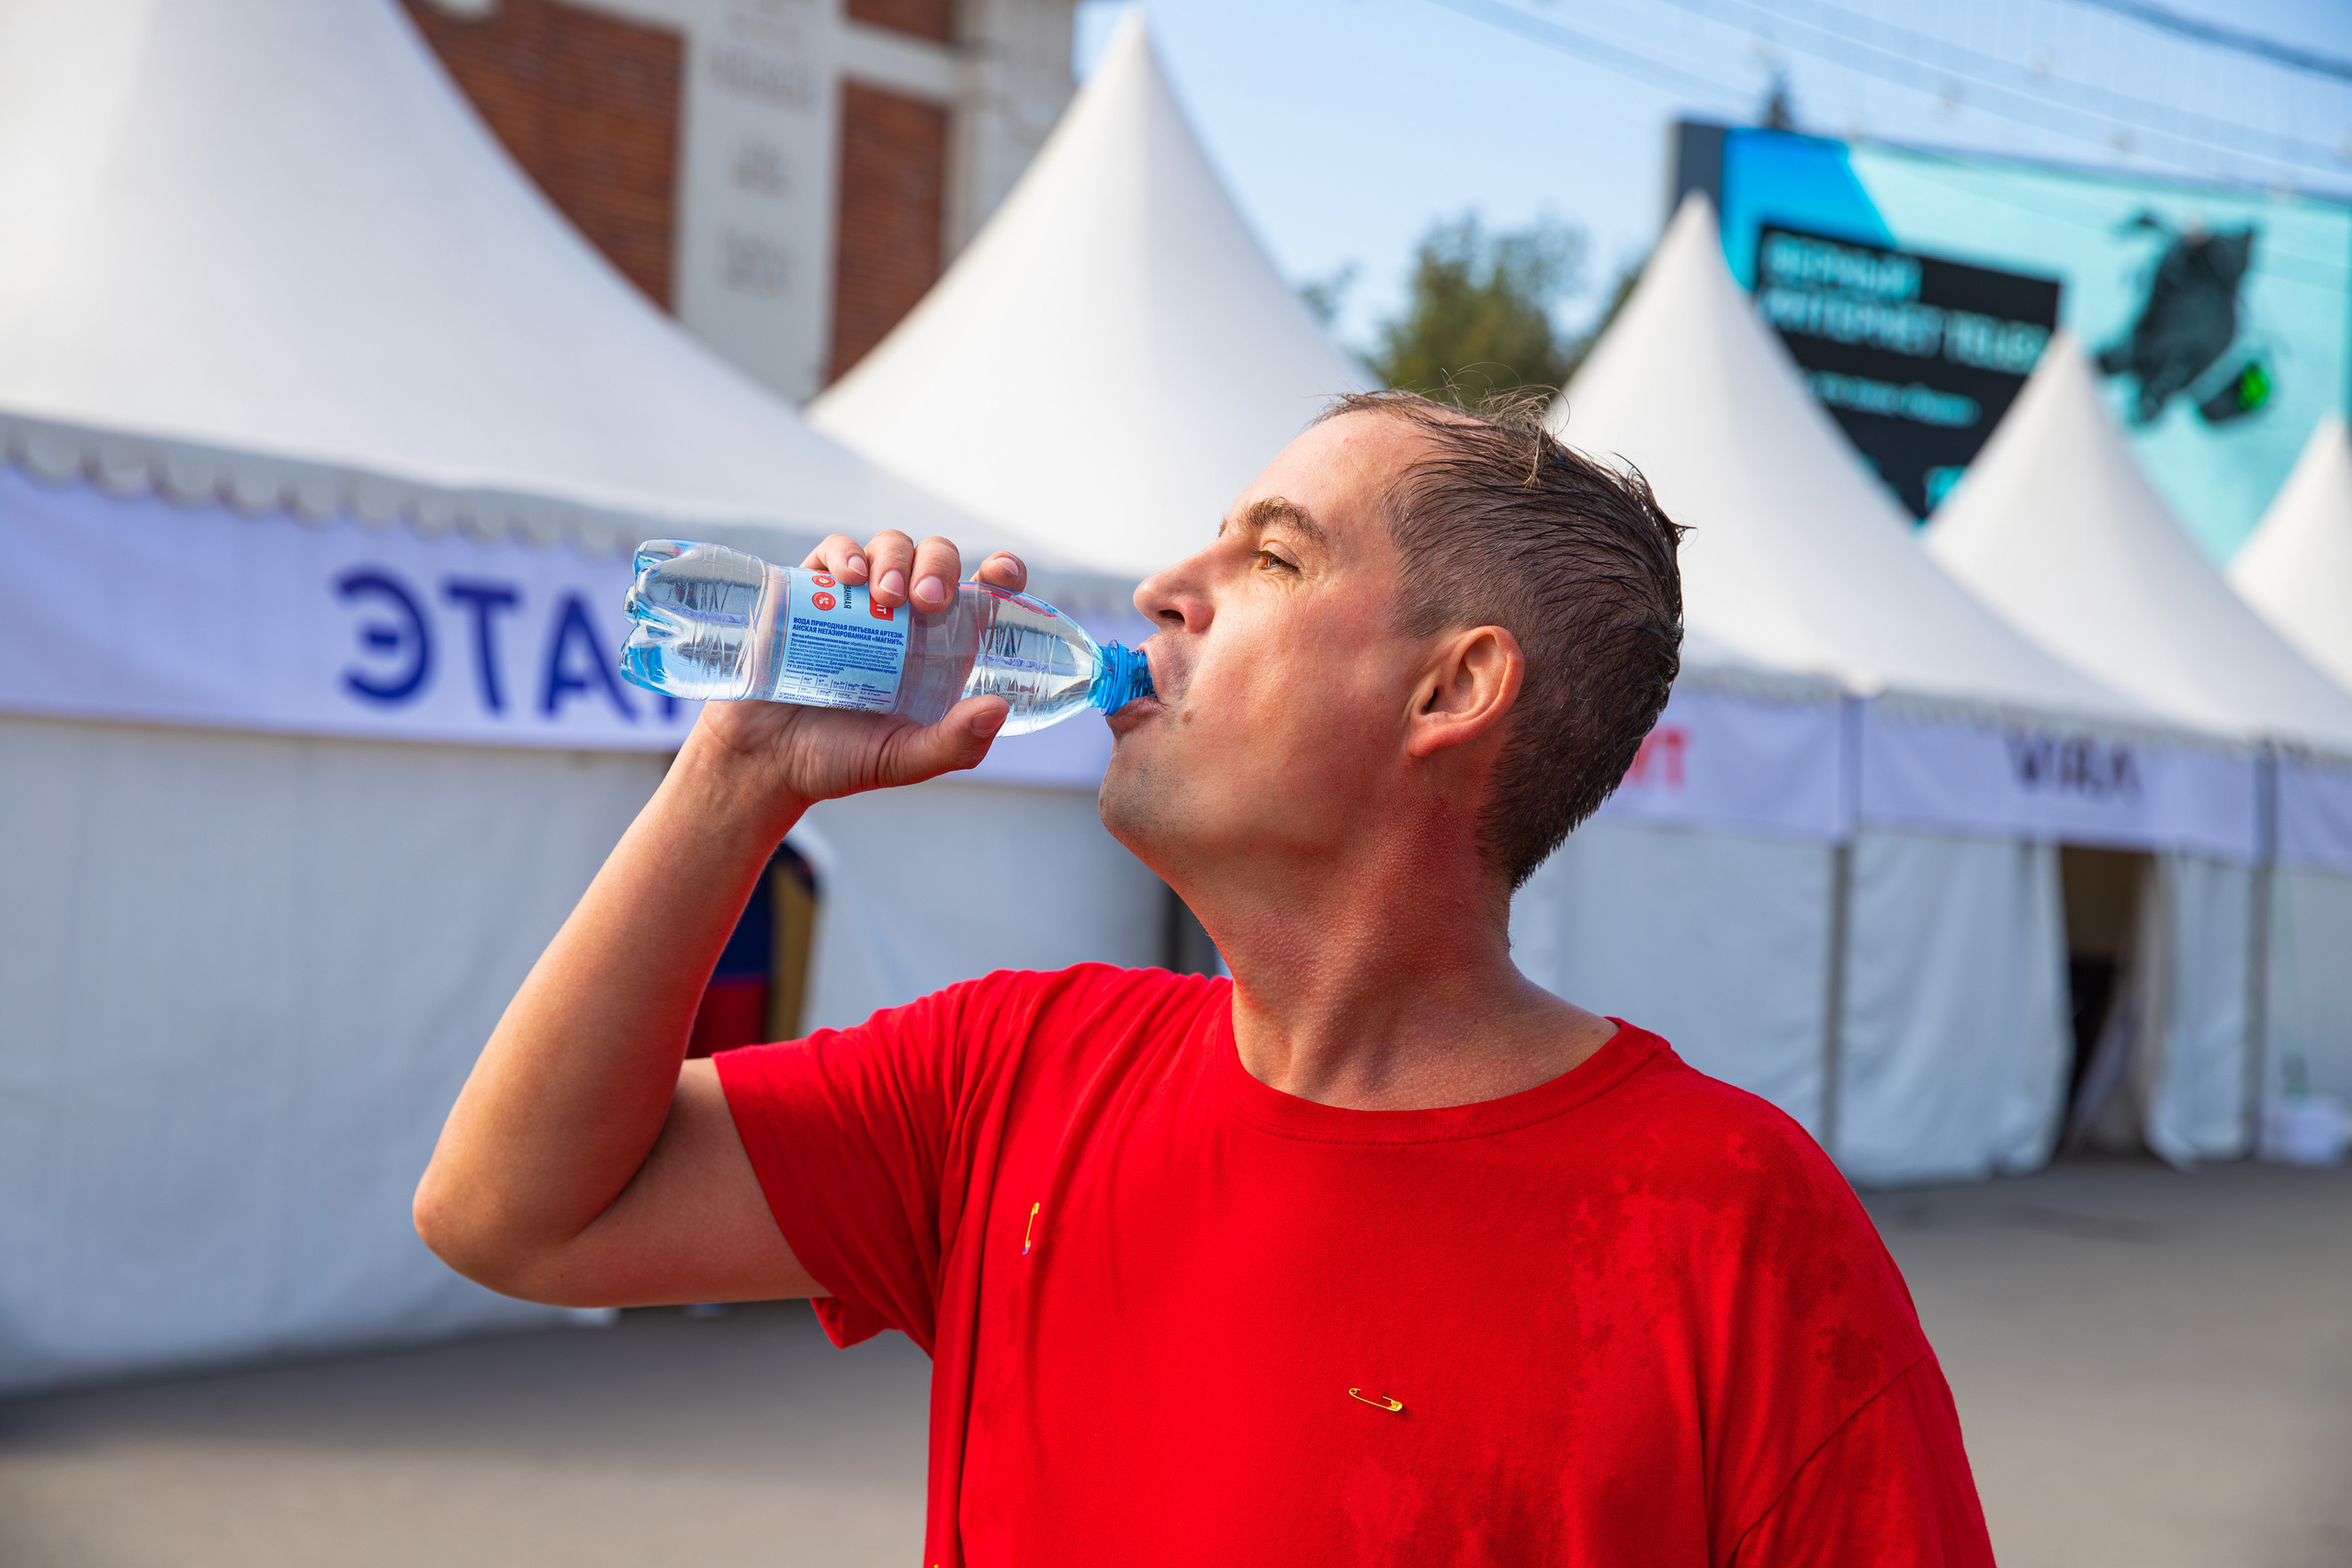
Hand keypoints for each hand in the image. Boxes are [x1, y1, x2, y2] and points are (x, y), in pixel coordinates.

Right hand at [684, 533, 1031, 812]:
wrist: (763, 759)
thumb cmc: (839, 760)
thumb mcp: (905, 760)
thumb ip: (956, 743)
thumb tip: (999, 709)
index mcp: (939, 649)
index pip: (982, 597)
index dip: (1001, 574)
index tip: (1002, 572)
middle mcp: (904, 618)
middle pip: (936, 560)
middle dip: (939, 566)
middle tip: (926, 601)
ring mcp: (857, 601)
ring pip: (891, 547)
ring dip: (895, 558)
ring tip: (884, 595)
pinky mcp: (811, 592)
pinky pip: (835, 552)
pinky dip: (846, 553)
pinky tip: (848, 577)